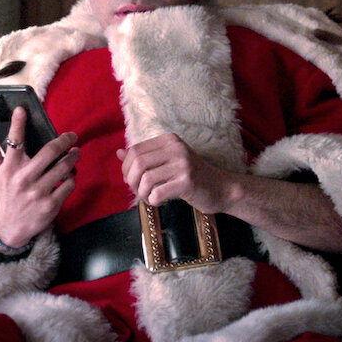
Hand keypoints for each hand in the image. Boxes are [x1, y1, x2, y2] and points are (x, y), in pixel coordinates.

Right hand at [0, 107, 78, 247]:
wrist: (10, 227)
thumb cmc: (5, 194)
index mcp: (9, 169)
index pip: (14, 142)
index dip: (18, 124)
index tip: (22, 109)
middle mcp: (23, 179)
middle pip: (49, 152)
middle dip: (64, 141)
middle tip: (72, 136)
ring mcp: (38, 192)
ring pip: (63, 168)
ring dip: (72, 158)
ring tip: (75, 153)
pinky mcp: (51, 205)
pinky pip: (68, 185)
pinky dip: (72, 178)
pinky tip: (70, 175)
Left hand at [118, 133, 235, 212]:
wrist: (221, 188)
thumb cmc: (192, 176)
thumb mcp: (169, 161)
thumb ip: (145, 156)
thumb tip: (119, 153)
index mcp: (169, 140)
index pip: (135, 150)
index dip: (127, 168)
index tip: (132, 181)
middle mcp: (176, 148)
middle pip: (138, 164)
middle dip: (132, 182)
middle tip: (139, 192)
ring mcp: (183, 164)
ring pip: (146, 179)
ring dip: (142, 193)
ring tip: (149, 197)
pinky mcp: (187, 181)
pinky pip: (157, 193)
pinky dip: (153, 201)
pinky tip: (159, 201)